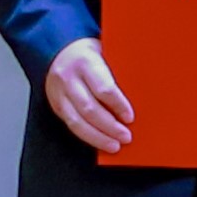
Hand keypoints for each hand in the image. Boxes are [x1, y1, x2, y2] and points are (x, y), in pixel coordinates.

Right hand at [42, 38, 137, 157]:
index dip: (118, 105)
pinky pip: (71, 125)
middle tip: (126, 136)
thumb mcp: (105, 52)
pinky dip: (87, 136)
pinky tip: (100, 141)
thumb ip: (117, 71)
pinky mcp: (56, 105)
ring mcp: (59, 93)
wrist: (58, 51)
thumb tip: (140, 94)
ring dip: (98, 137)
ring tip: (114, 145)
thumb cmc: (89, 54)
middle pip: (90, 108)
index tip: (130, 117)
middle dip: (109, 126)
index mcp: (85, 61)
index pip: (103, 88)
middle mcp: (69, 77)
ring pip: (77, 121)